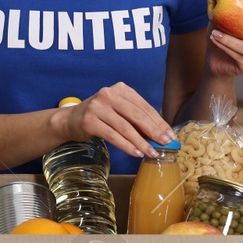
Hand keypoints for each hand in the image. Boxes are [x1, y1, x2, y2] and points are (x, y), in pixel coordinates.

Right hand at [57, 83, 173, 159]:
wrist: (71, 120)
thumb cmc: (101, 116)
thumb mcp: (119, 111)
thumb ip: (136, 118)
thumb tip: (160, 134)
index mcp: (121, 89)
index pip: (144, 106)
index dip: (159, 122)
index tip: (170, 135)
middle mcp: (109, 94)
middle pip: (136, 115)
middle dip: (153, 131)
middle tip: (164, 144)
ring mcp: (98, 107)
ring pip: (125, 127)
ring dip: (141, 142)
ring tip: (151, 153)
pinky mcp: (90, 121)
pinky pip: (113, 136)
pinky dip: (127, 145)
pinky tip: (136, 152)